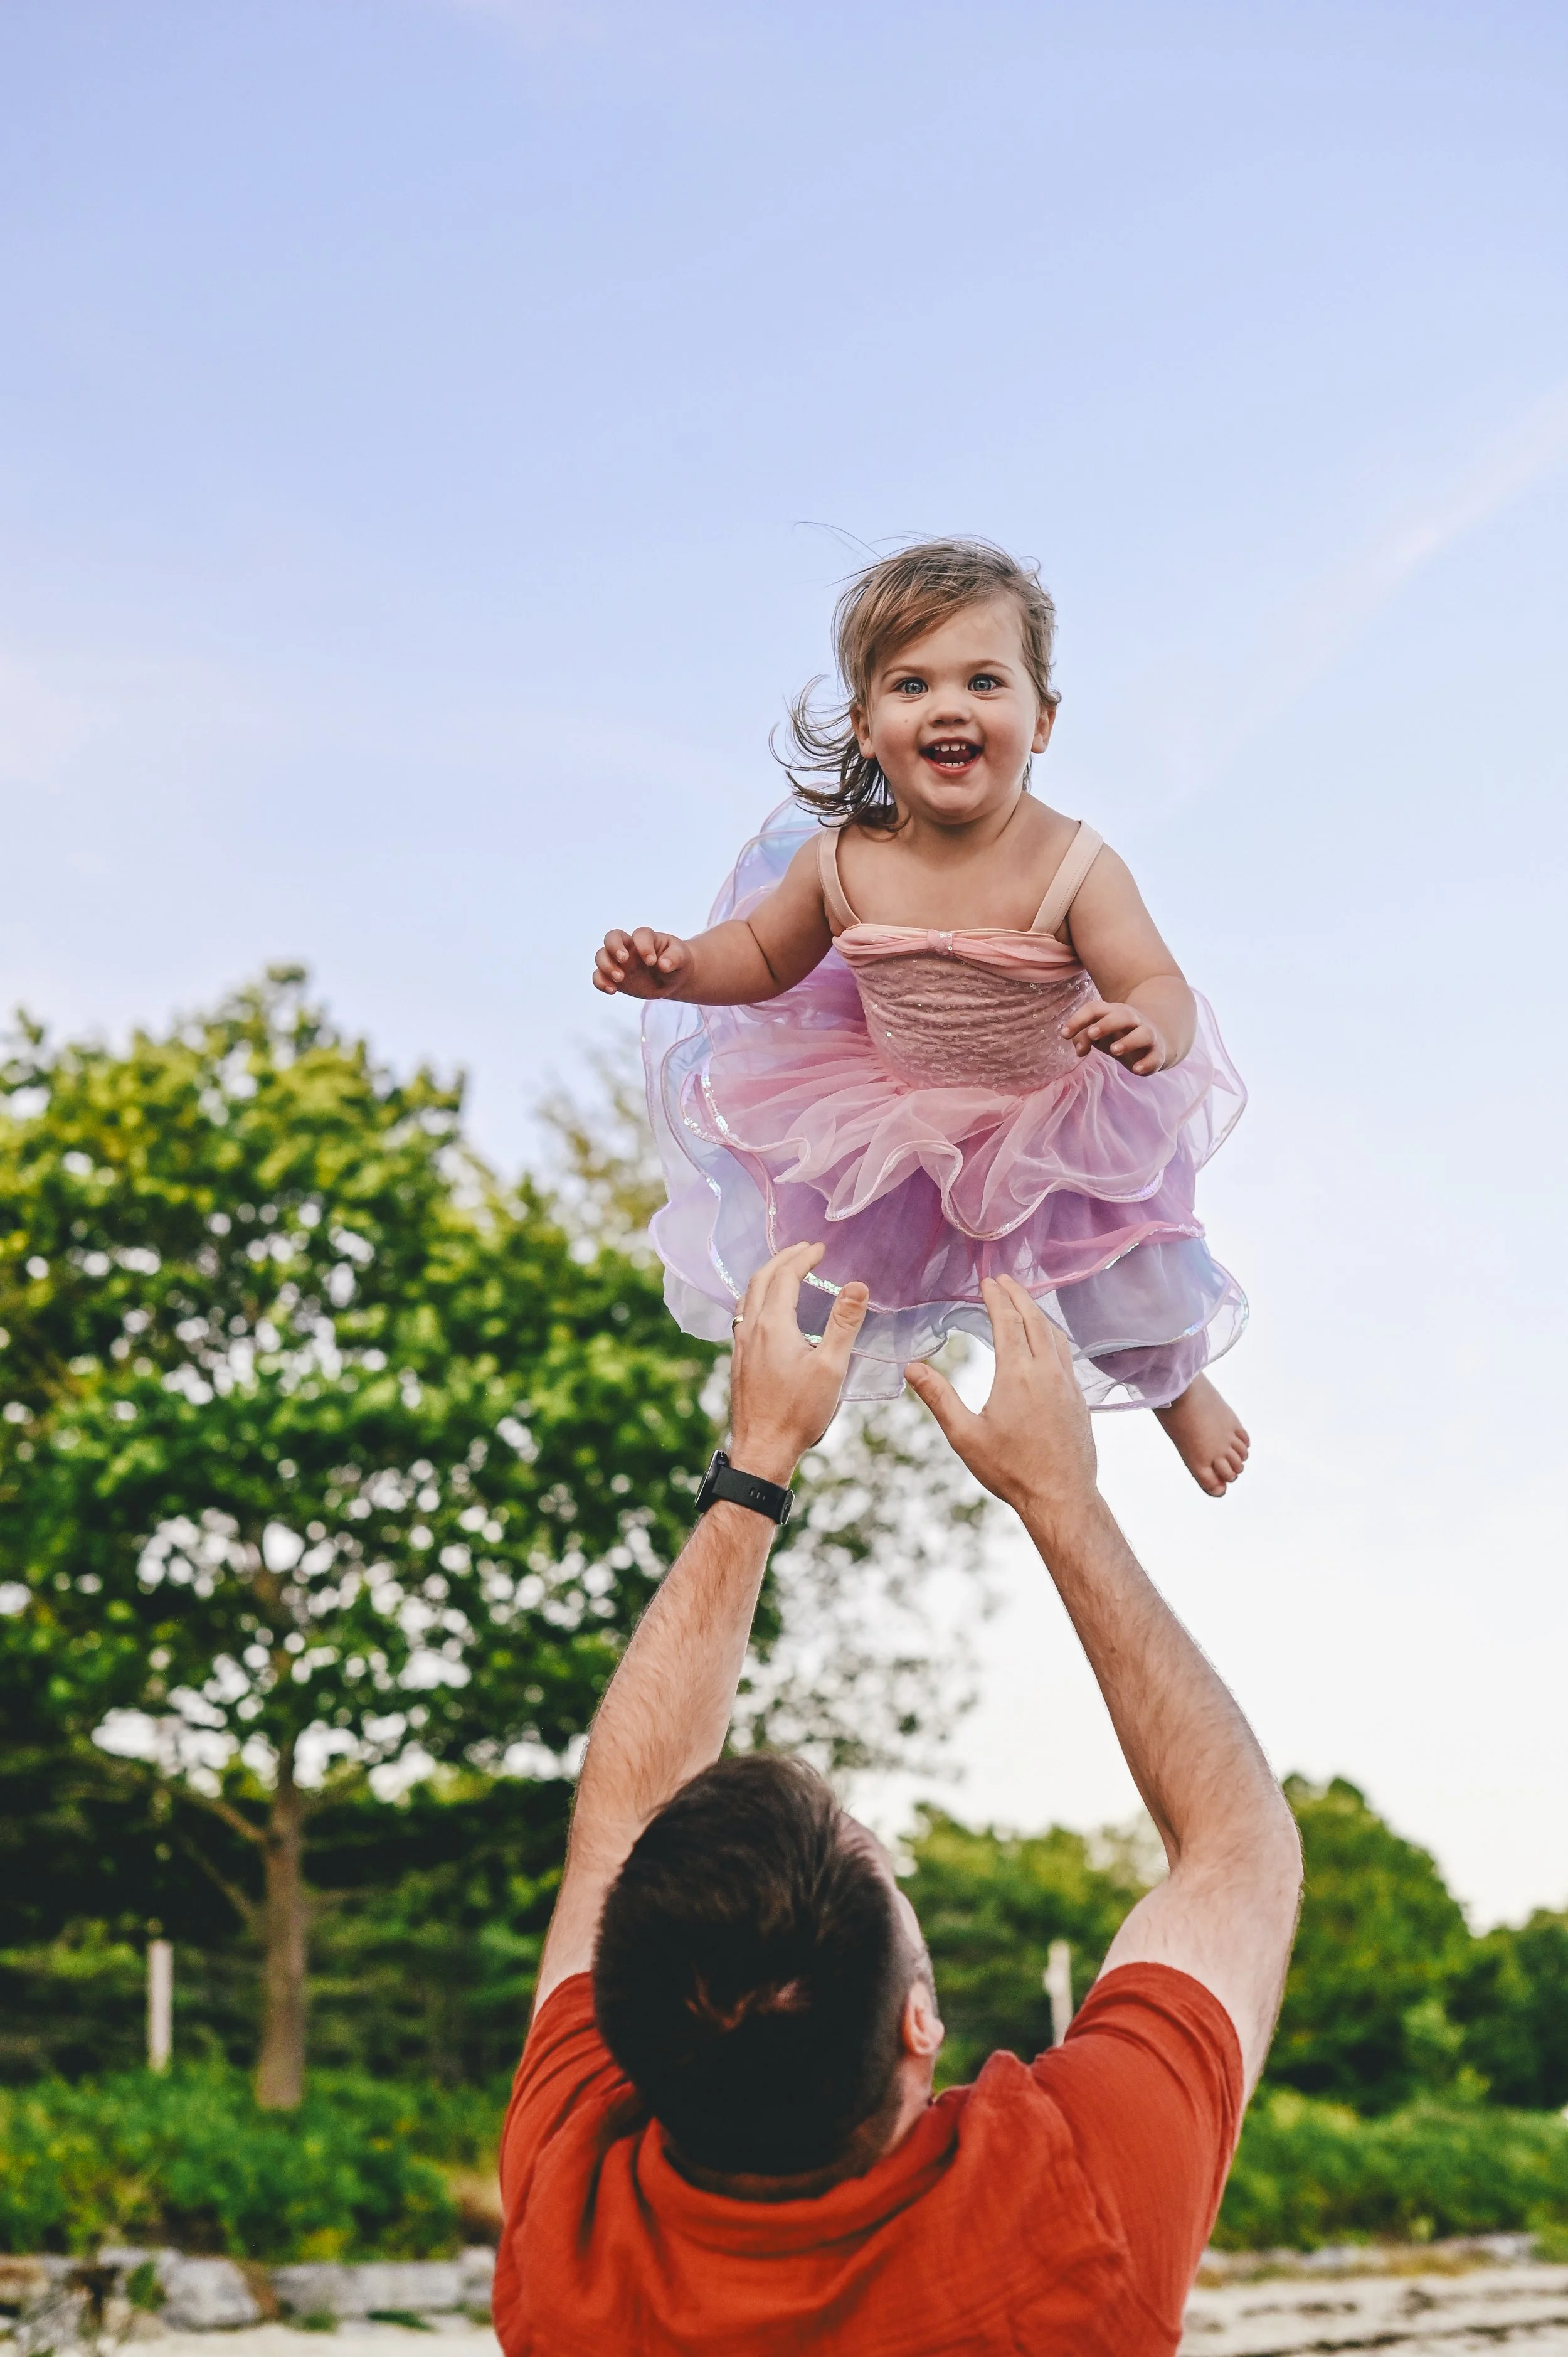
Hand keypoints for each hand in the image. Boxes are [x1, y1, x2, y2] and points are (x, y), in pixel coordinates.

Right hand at [593, 928, 691, 997]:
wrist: (671, 978)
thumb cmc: (675, 961)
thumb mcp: (681, 957)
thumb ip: (675, 958)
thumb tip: (663, 965)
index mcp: (647, 938)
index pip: (640, 934)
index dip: (643, 946)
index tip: (652, 962)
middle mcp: (629, 947)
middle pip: (612, 937)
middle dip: (614, 947)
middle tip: (624, 960)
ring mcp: (619, 962)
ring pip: (601, 955)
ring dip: (606, 966)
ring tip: (620, 979)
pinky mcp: (614, 977)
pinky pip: (599, 976)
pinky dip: (600, 982)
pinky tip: (612, 991)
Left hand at [727, 1244, 868, 1483]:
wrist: (762, 1450)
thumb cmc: (798, 1413)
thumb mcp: (831, 1367)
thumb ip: (843, 1323)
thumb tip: (857, 1286)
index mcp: (772, 1325)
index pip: (785, 1277)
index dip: (802, 1258)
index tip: (820, 1248)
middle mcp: (751, 1330)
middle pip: (760, 1280)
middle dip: (782, 1259)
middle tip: (803, 1250)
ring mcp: (740, 1346)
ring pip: (747, 1297)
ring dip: (766, 1277)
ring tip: (784, 1270)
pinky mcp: (738, 1362)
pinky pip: (743, 1316)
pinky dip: (756, 1298)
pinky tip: (766, 1311)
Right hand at [905, 1276, 1098, 1529]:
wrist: (1061, 1497)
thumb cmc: (1011, 1470)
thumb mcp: (965, 1436)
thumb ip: (939, 1397)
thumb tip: (911, 1368)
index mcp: (1017, 1374)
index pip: (1007, 1320)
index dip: (996, 1297)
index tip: (988, 1281)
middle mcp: (1046, 1371)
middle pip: (1034, 1319)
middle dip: (1018, 1295)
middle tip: (1004, 1280)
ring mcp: (1067, 1384)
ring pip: (1054, 1334)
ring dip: (1038, 1312)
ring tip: (1024, 1302)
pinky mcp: (1078, 1398)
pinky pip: (1066, 1354)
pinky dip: (1053, 1335)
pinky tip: (1047, 1342)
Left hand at [1061, 997, 1167, 1074]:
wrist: (1155, 1042)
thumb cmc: (1118, 1036)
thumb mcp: (1098, 1035)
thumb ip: (1084, 1038)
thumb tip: (1079, 1050)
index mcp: (1114, 1012)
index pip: (1096, 1008)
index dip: (1079, 1019)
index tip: (1064, 1034)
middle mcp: (1133, 1020)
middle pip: (1123, 1015)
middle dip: (1107, 1023)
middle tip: (1092, 1034)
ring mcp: (1148, 1035)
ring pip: (1143, 1033)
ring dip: (1128, 1041)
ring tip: (1113, 1051)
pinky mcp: (1157, 1053)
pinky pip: (1155, 1056)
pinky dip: (1147, 1063)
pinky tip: (1136, 1070)